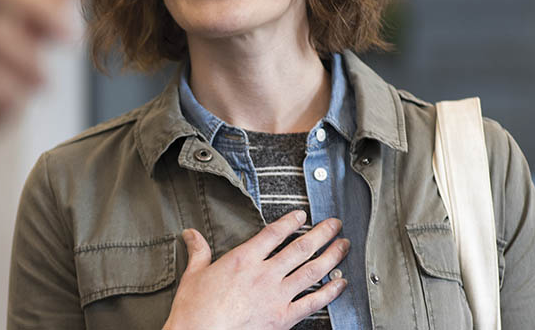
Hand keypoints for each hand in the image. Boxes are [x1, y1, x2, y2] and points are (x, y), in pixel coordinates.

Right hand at [163, 211, 348, 329]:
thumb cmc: (195, 310)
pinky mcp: (284, 318)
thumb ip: (199, 252)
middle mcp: (264, 274)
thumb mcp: (194, 275)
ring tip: (343, 246)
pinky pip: (314, 302)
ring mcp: (277, 296)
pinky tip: (341, 284)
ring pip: (312, 271)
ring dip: (331, 256)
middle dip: (322, 233)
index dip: (291, 221)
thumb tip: (191, 234)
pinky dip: (331, 292)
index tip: (302, 215)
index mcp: (243, 259)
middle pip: (300, 247)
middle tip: (335, 224)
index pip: (273, 233)